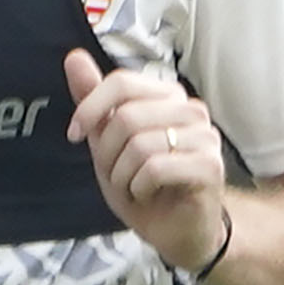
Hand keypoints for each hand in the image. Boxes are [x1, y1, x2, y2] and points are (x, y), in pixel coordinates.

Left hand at [65, 49, 229, 272]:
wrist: (174, 227)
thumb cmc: (142, 182)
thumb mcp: (107, 141)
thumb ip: (94, 100)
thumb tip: (73, 57)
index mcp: (166, 97)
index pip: (121, 82)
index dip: (90, 109)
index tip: (74, 135)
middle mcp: (190, 110)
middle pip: (126, 118)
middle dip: (107, 154)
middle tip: (117, 173)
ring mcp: (205, 137)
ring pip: (139, 145)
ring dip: (122, 175)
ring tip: (134, 185)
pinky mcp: (210, 166)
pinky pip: (155, 168)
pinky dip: (139, 187)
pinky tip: (148, 193)